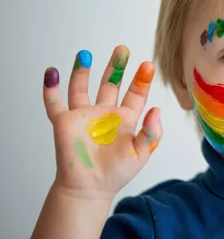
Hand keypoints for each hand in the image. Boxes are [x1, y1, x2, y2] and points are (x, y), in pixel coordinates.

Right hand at [42, 45, 161, 200]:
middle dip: (115, 66)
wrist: (89, 189)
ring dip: (82, 71)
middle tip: (122, 49)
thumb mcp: (141, 153)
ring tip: (85, 54)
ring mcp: (84, 116)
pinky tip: (52, 72)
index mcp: (125, 118)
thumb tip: (157, 109)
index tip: (147, 65)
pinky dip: (51, 88)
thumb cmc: (116, 173)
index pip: (135, 94)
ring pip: (82, 88)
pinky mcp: (64, 123)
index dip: (141, 80)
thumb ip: (151, 133)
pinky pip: (54, 103)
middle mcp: (105, 113)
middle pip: (110, 84)